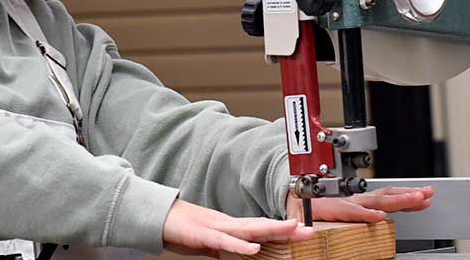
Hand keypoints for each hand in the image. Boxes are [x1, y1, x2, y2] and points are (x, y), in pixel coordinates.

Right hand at [162, 199, 315, 257]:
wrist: (159, 216)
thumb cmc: (183, 229)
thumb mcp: (209, 242)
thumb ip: (225, 246)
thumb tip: (238, 253)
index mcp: (231, 227)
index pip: (262, 228)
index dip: (283, 230)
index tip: (303, 230)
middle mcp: (229, 224)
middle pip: (263, 226)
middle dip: (287, 229)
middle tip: (310, 230)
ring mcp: (217, 227)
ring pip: (249, 229)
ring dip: (271, 229)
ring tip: (292, 230)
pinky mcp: (204, 235)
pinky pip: (224, 241)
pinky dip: (240, 245)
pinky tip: (254, 248)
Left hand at [286, 185, 433, 222]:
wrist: (297, 189)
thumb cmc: (298, 204)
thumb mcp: (296, 214)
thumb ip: (300, 223)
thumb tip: (301, 230)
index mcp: (330, 206)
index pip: (350, 210)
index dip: (365, 214)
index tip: (379, 217)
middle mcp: (348, 199)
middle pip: (376, 199)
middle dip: (399, 199)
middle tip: (419, 197)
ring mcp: (357, 198)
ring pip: (384, 195)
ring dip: (407, 195)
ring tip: (426, 194)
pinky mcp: (363, 200)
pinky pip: (385, 196)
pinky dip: (403, 196)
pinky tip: (419, 198)